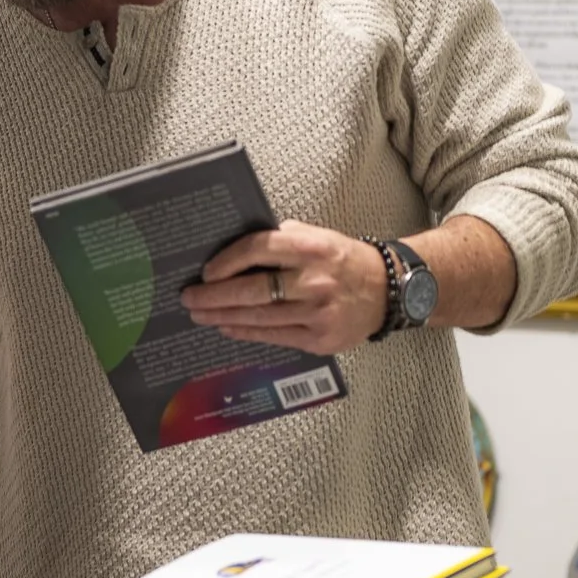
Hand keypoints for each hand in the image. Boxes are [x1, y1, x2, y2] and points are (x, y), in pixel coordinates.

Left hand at [181, 221, 388, 354]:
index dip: (228, 261)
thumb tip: (234, 249)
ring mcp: (318, 313)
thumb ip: (281, 240)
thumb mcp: (317, 237)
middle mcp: (316, 281)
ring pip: (260, 317)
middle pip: (253, 290)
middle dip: (215, 296)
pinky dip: (246, 332)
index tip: (206, 271)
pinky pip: (274, 336)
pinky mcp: (320, 340)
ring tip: (199, 314)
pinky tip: (227, 328)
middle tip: (188, 297)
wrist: (388, 290)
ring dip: (223, 317)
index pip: (259, 249)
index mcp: (313, 248)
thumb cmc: (343, 260)